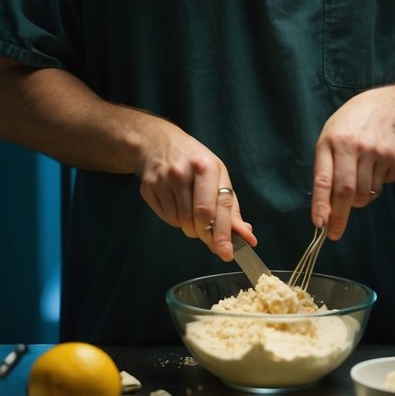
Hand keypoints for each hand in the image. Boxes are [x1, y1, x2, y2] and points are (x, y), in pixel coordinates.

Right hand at [134, 116, 251, 257]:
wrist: (157, 142)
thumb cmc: (194, 161)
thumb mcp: (217, 175)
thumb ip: (231, 208)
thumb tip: (247, 237)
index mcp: (206, 166)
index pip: (215, 208)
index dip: (222, 234)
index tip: (227, 253)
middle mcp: (183, 171)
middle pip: (197, 219)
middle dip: (206, 234)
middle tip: (209, 235)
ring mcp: (162, 179)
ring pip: (180, 222)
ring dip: (189, 226)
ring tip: (190, 207)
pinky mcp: (147, 187)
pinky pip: (166, 218)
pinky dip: (174, 219)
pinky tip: (175, 202)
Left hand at [310, 87, 394, 239]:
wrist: (381, 108)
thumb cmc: (347, 131)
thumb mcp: (329, 142)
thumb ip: (325, 173)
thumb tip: (325, 213)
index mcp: (331, 141)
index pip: (324, 178)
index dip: (321, 204)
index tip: (319, 225)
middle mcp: (353, 146)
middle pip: (346, 191)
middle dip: (339, 217)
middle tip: (334, 233)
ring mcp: (375, 151)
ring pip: (365, 194)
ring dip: (359, 199)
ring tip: (357, 179)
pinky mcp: (394, 158)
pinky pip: (382, 187)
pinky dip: (376, 186)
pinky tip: (374, 167)